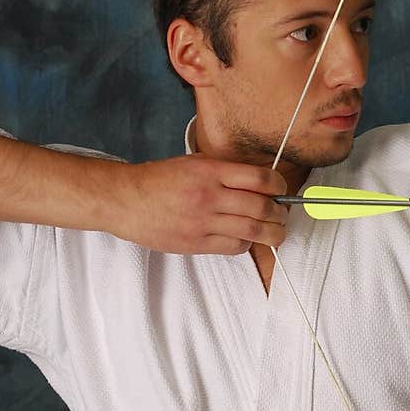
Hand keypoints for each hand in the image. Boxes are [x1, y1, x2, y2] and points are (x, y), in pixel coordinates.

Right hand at [110, 154, 287, 255]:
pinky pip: (234, 247)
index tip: (281, 190)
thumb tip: (259, 181)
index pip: (260, 178)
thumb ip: (225, 170)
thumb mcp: (194, 163)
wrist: (126, 200)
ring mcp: (203, 222)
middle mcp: (210, 196)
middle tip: (283, 213)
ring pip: (253, 231)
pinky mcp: (196, 243)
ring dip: (272, 233)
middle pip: (262, 207)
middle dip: (280, 212)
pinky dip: (247, 244)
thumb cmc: (159, 180)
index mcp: (211, 171)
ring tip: (276, 232)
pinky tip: (246, 239)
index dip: (279, 186)